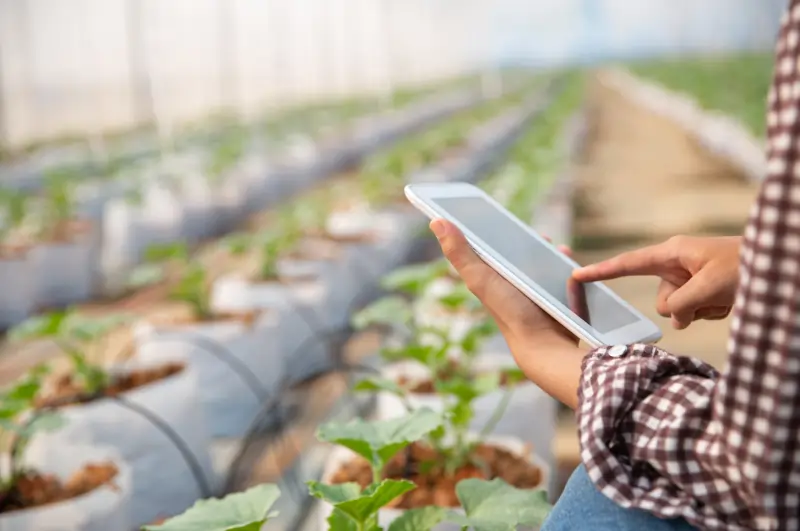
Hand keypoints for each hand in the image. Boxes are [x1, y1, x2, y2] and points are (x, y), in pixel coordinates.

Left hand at [429, 219, 575, 347]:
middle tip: (537, 234)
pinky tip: (567, 259)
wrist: (542, 344)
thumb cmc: (509, 311)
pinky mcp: (555, 300)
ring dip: (548, 251)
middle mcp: (509, 286)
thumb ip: (460, 253)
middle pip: (516, 255)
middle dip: (527, 240)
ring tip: (553, 244)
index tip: (495, 214)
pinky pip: (561, 276)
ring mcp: (533, 294)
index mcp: (490, 279)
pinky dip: (565, 266)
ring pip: (541, 264)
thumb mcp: (481, 278)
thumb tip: (435, 221)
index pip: (487, 248)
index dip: (489, 230)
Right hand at [572, 235, 740, 329]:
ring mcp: (690, 278)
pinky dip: (711, 312)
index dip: (601, 271)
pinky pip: (694, 312)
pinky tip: (728, 300)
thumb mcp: (710, 287)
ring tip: (726, 297)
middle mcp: (677, 264)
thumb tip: (674, 318)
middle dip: (684, 307)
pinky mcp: (702, 289)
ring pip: (679, 310)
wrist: (778, 265)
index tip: (576, 275)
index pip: (627, 264)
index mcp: (672, 253)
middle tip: (713, 297)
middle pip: (663, 299)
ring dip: (702, 311)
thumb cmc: (745, 267)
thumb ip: (682, 304)